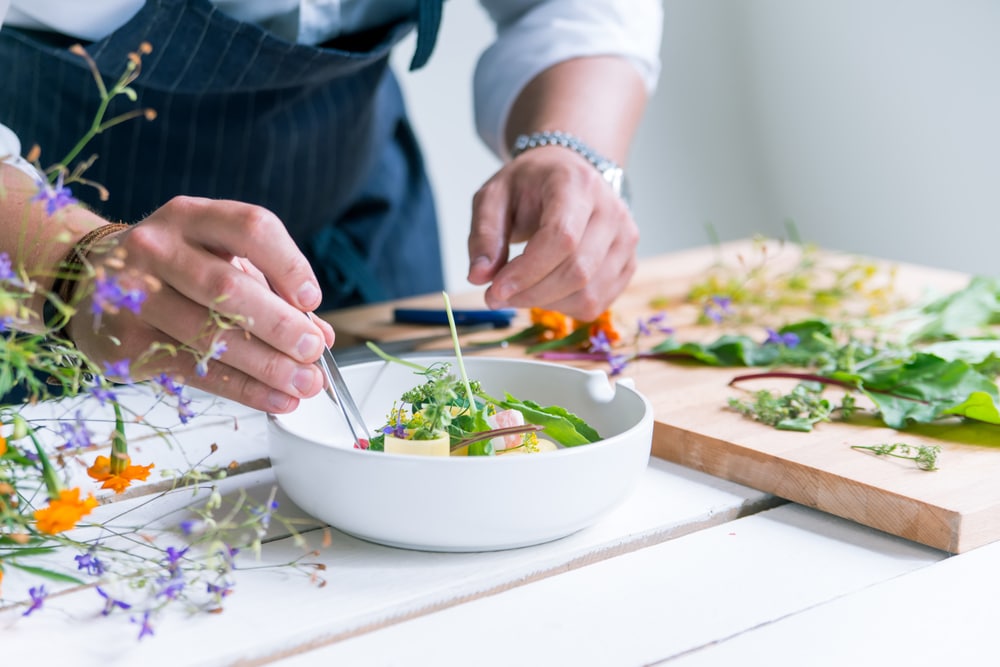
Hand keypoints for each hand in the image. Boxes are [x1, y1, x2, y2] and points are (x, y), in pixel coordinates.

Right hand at [67, 196, 334, 412]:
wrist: (91, 282)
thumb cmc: (174, 269)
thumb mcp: (221, 259)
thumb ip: (273, 290)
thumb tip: (322, 335)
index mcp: (192, 217)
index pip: (250, 228)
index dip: (289, 264)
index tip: (312, 299)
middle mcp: (158, 249)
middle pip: (229, 288)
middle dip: (280, 325)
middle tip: (313, 352)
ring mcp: (135, 294)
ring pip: (211, 334)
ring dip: (268, 365)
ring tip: (305, 384)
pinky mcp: (127, 341)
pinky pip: (196, 370)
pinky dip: (244, 389)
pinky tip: (277, 398)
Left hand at [466, 146, 638, 320]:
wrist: (569, 174)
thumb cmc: (530, 186)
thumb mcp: (494, 196)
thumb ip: (484, 235)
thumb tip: (479, 276)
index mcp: (577, 184)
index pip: (562, 237)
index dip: (527, 271)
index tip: (495, 289)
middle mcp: (611, 210)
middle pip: (577, 271)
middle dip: (530, 294)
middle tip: (496, 296)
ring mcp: (626, 239)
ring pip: (588, 294)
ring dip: (545, 303)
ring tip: (520, 290)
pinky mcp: (628, 263)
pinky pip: (596, 303)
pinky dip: (563, 307)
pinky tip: (544, 290)